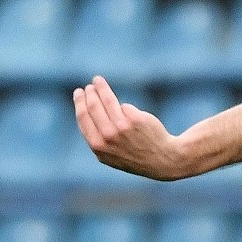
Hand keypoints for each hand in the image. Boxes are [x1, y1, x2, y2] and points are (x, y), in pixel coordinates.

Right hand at [73, 76, 196, 180]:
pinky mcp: (136, 120)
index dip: (80, 103)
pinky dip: (124, 108)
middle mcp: (108, 136)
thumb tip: (84, 110)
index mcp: (98, 146)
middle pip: (94, 107)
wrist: (162, 161)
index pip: (83, 117)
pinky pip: (125, 107)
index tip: (79, 93)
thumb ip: (96, 138)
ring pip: (107, 101)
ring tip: (98, 81)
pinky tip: (124, 108)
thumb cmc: (132, 156)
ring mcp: (122, 127)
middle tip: (89, 86)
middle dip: (89, 93)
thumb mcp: (109, 155)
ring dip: (101, 88)